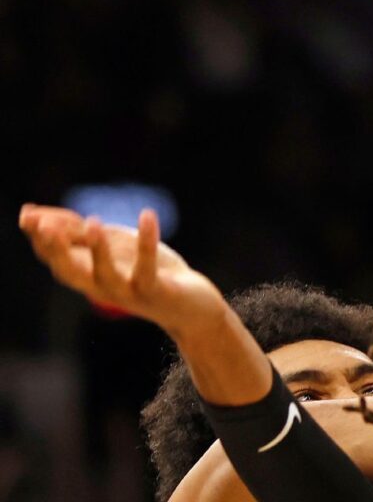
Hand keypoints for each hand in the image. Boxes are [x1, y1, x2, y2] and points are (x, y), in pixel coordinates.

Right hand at [19, 204, 228, 339]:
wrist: (194, 308)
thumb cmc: (151, 274)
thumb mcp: (116, 249)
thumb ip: (85, 235)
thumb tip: (43, 215)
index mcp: (91, 277)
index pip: (56, 259)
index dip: (40, 239)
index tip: (27, 214)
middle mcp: (104, 288)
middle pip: (70, 273)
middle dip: (55, 250)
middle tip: (43, 225)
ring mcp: (130, 293)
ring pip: (106, 276)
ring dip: (97, 250)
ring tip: (92, 221)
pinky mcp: (157, 293)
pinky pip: (148, 269)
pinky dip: (147, 241)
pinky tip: (147, 215)